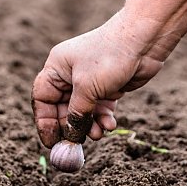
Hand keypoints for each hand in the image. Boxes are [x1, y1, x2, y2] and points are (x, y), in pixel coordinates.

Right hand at [31, 0, 186, 148]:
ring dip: (90, 126)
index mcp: (57, 68)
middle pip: (63, 108)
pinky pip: (100, 109)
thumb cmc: (110, 57)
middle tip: (77, 145)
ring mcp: (90, 81)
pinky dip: (103, 119)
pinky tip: (110, 125)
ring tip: (99, 134)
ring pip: (83, 112)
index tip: (51, 141)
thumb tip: (71, 136)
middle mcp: (70, 74)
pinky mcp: (108, 88)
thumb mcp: (87, 88)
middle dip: (71, 127)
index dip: (45, 121)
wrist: (144, 41)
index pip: (42, 98)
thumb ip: (77, 114)